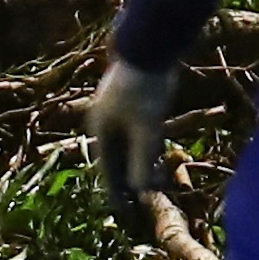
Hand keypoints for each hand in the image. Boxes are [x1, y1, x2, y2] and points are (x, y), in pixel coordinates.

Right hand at [87, 58, 180, 209]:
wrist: (150, 48)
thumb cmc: (145, 91)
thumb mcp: (147, 129)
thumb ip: (143, 161)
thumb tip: (141, 193)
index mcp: (101, 130)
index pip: (107, 169)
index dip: (116, 192)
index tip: (125, 211)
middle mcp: (104, 122)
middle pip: (116, 159)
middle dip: (127, 180)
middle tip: (138, 202)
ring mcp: (117, 111)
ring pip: (127, 146)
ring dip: (138, 164)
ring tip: (150, 184)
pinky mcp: (131, 102)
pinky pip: (135, 133)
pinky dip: (144, 147)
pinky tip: (158, 156)